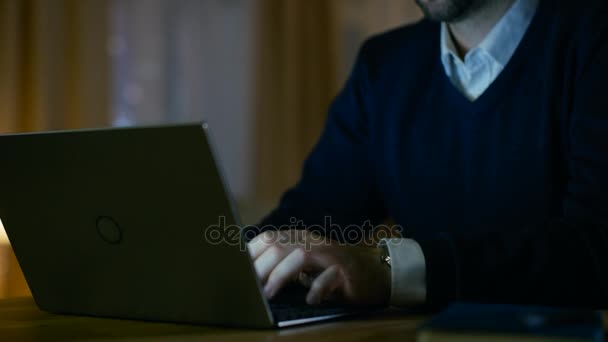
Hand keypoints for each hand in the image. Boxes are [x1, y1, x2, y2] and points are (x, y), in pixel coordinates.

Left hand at [248, 229, 390, 305]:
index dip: (250, 254)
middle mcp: (312, 242)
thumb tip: (250, 276)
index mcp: (298, 238)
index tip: (237, 273)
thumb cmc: (331, 271)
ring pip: (300, 256)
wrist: (372, 272)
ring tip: (269, 295)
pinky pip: (329, 277)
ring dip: (280, 276)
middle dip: (260, 268)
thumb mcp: (304, 264)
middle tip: (249, 289)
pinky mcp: (345, 270)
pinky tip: (310, 300)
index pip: (268, 239)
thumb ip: (281, 264)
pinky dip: (317, 289)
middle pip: (279, 247)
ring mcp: (329, 254)